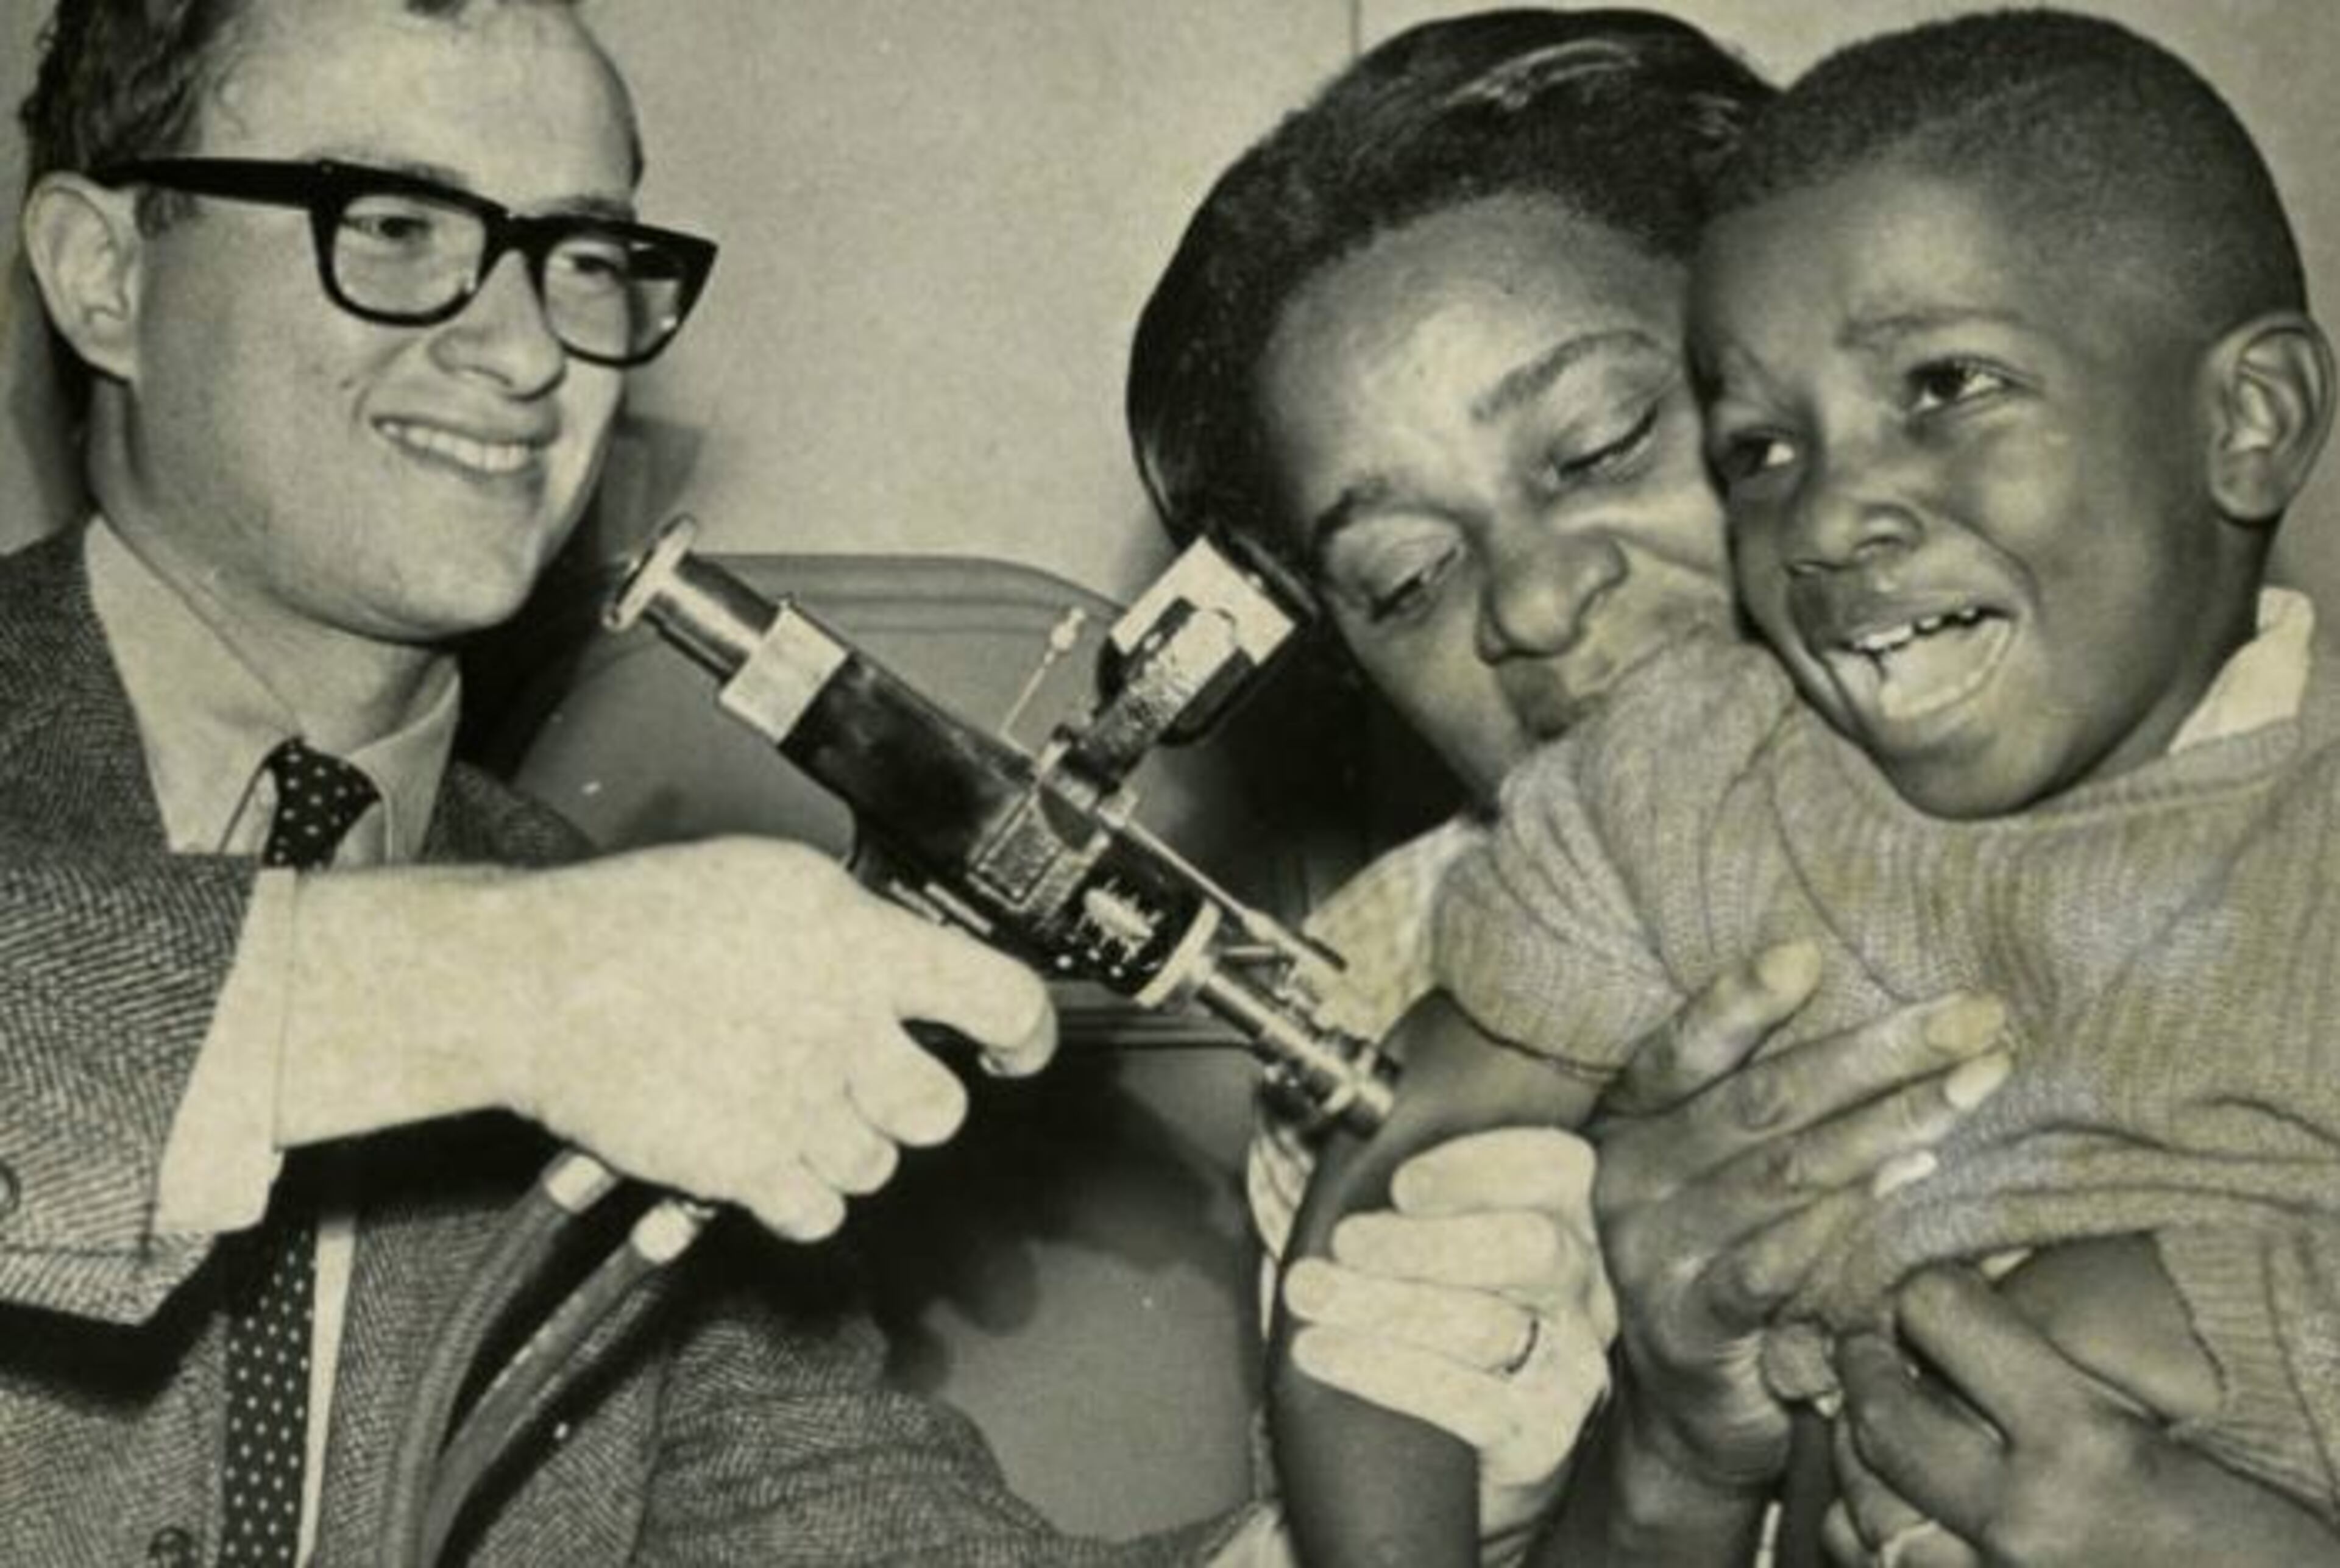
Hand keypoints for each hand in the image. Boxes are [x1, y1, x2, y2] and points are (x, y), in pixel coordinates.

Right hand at [287, 837, 1053, 1239]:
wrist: (541, 980)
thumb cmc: (649, 918)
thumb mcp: (779, 881)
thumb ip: (861, 928)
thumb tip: (916, 965)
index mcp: (862, 948)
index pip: (1002, 999)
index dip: (1027, 1034)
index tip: (1014, 1049)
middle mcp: (843, 1032)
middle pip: (939, 1110)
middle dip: (909, 1102)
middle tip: (860, 1076)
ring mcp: (797, 1108)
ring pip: (877, 1167)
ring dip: (843, 1146)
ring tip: (782, 1100)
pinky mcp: (746, 1169)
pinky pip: (820, 1214)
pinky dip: (798, 1197)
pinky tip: (760, 1150)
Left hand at [1283, 1127, 1615, 1545]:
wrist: (1460, 1453)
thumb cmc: (1432, 1315)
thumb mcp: (1432, 1241)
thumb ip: (1409, 1192)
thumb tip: (1348, 1138)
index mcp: (1564, 1218)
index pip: (1555, 1168)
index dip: (1481, 1167)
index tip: (1401, 1184)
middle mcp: (1582, 1288)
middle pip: (1529, 1248)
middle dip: (1426, 1241)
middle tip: (1345, 1241)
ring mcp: (1570, 1366)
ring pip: (1486, 1325)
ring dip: (1383, 1305)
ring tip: (1309, 1293)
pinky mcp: (1541, 1437)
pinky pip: (1467, 1402)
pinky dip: (1382, 1371)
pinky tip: (1320, 1352)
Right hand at [1587, 944, 2011, 1492]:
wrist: (1683, 1416)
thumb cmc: (1726, 1262)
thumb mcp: (1723, 1174)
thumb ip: (1769, 1111)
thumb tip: (1900, 1027)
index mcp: (1631, 1124)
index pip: (1683, 1050)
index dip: (1740, 1000)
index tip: (1810, 953)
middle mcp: (1629, 1178)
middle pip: (1759, 1102)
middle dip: (1875, 1053)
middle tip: (1972, 1017)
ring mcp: (1651, 1255)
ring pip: (1781, 1176)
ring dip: (1888, 1125)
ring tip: (1972, 1089)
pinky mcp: (1687, 1327)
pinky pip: (1774, 1266)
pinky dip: (1847, 1222)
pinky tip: (1913, 1182)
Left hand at [1828, 1267, 2339, 1567]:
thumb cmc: (2261, 1534)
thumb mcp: (2189, 1430)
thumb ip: (2081, 1370)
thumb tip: (1985, 1302)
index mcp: (2087, 1450)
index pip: (1945, 1317)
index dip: (1930, 1289)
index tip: (1930, 1288)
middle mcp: (2023, 1522)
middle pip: (1883, 1417)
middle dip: (1863, 1361)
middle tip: (1864, 1338)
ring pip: (1860, 1506)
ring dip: (1856, 1452)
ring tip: (1870, 1418)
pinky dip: (1867, 1526)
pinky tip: (1889, 1500)